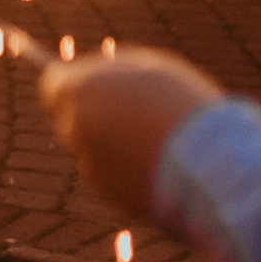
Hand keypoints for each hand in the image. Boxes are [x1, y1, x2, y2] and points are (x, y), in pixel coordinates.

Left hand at [39, 48, 222, 213]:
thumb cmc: (181, 104)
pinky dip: (126, 169)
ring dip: (111, 143)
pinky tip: (157, 162)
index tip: (89, 86)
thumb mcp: (147, 67)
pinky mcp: (109, 194)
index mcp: (78, 91)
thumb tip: (95, 76)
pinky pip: (112, 175)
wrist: (209, 162)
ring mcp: (90, 165)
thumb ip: (111, 70)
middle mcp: (74, 128)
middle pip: (69, 118)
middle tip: (127, 111)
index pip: (52, 85)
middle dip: (91, 114)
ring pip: (92, 149)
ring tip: (153, 136)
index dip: (72, 84)